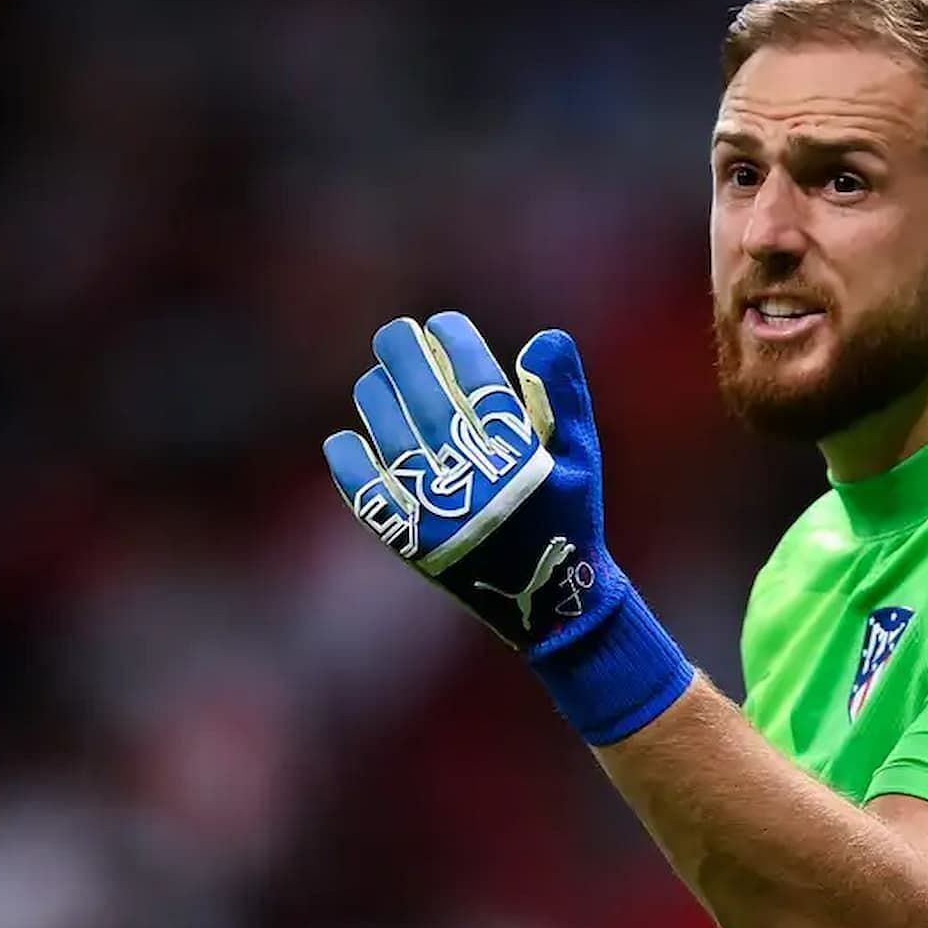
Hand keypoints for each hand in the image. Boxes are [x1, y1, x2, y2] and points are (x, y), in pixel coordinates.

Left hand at [323, 312, 692, 743]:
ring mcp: (440, 512)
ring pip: (391, 436)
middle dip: (406, 355)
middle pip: (426, 400)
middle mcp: (477, 481)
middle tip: (396, 334)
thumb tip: (545, 337)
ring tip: (377, 380)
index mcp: (521, 459)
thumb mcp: (581, 459)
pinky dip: (350, 463)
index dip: (457, 344)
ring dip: (377, 398)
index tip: (443, 323)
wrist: (549, 604)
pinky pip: (366, 493)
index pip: (479, 383)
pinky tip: (346, 439)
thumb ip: (565, 397)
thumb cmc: (567, 519)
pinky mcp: (412, 542)